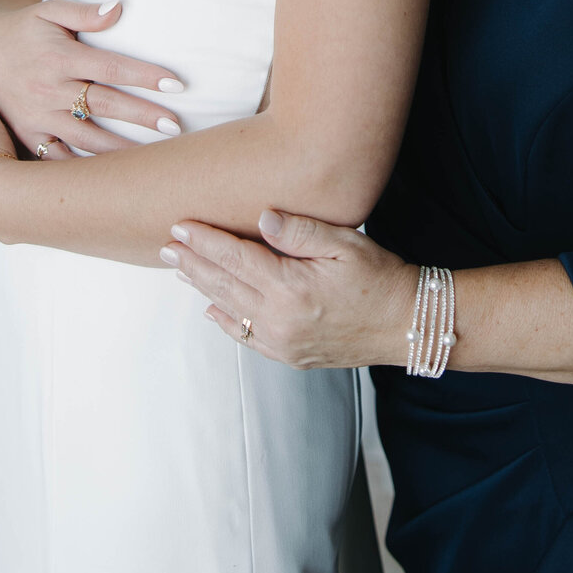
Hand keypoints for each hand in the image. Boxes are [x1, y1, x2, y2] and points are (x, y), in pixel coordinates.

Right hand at [0, 0, 184, 158]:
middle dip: (141, 116)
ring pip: (85, 137)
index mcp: (59, 58)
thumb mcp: (48, 10)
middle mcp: (48, 89)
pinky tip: (111, 179)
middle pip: (103, 105)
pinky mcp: (28, 136)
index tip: (176, 83)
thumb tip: (119, 6)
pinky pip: (58, 158)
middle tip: (175, 126)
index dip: (144, 75)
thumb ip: (84, 12)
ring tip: (154, 157)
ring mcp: (38, 116)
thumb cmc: (24, 29)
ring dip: (120, 149)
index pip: (110, 67)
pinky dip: (83, 170)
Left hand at [163, 211, 416, 370]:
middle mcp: (280, 320)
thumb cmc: (380, 277)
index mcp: (290, 288)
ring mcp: (283, 342)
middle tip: (165, 244)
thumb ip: (301, 231)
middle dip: (192, 263)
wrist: (407, 325)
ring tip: (179, 269)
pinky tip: (211, 308)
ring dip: (202, 288)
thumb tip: (262, 217)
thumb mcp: (345, 244)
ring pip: (230, 310)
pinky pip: (247, 336)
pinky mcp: (290, 355)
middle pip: (224, 285)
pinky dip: (226, 320)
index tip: (180, 225)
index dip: (204, 241)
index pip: (235, 258)